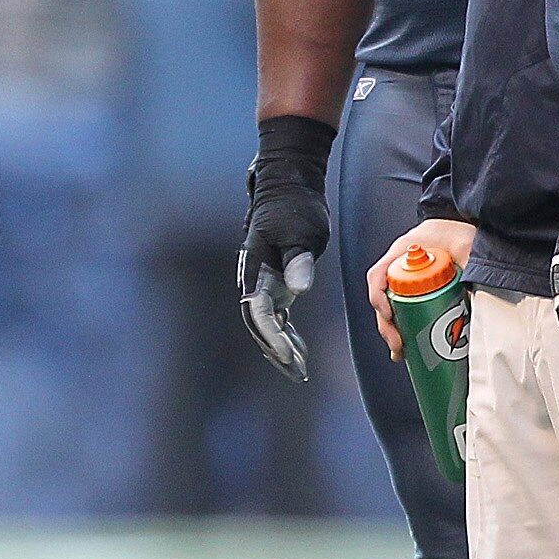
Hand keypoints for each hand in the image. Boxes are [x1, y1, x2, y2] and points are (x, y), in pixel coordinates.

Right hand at [239, 115, 335, 380]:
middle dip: (276, 351)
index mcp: (257, 271)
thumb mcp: (301, 233)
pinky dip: (287, 334)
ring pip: (267, 324)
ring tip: (299, 369)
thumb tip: (298, 290)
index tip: (288, 358)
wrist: (289, 185)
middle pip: (259, 325)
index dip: (272, 339)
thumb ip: (298, 262)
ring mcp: (265, 282)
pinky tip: (299, 347)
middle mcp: (256, 281)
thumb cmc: (295, 207)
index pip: (259, 314)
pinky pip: (277, 316)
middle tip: (297, 372)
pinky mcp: (277, 281)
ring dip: (281, 347)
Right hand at [367, 218, 474, 358]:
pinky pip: (403, 307)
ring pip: (391, 306)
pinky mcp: (417, 288)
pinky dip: (403, 325)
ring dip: (393, 329)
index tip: (389, 314)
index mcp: (402, 253)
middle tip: (399, 344)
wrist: (468, 226)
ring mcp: (406, 278)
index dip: (379, 297)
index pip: (378, 276)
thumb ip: (471, 263)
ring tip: (402, 351)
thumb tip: (475, 294)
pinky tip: (409, 342)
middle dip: (387, 324)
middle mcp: (399, 267)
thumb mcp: (466, 245)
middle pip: (382, 298)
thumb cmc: (460, 230)